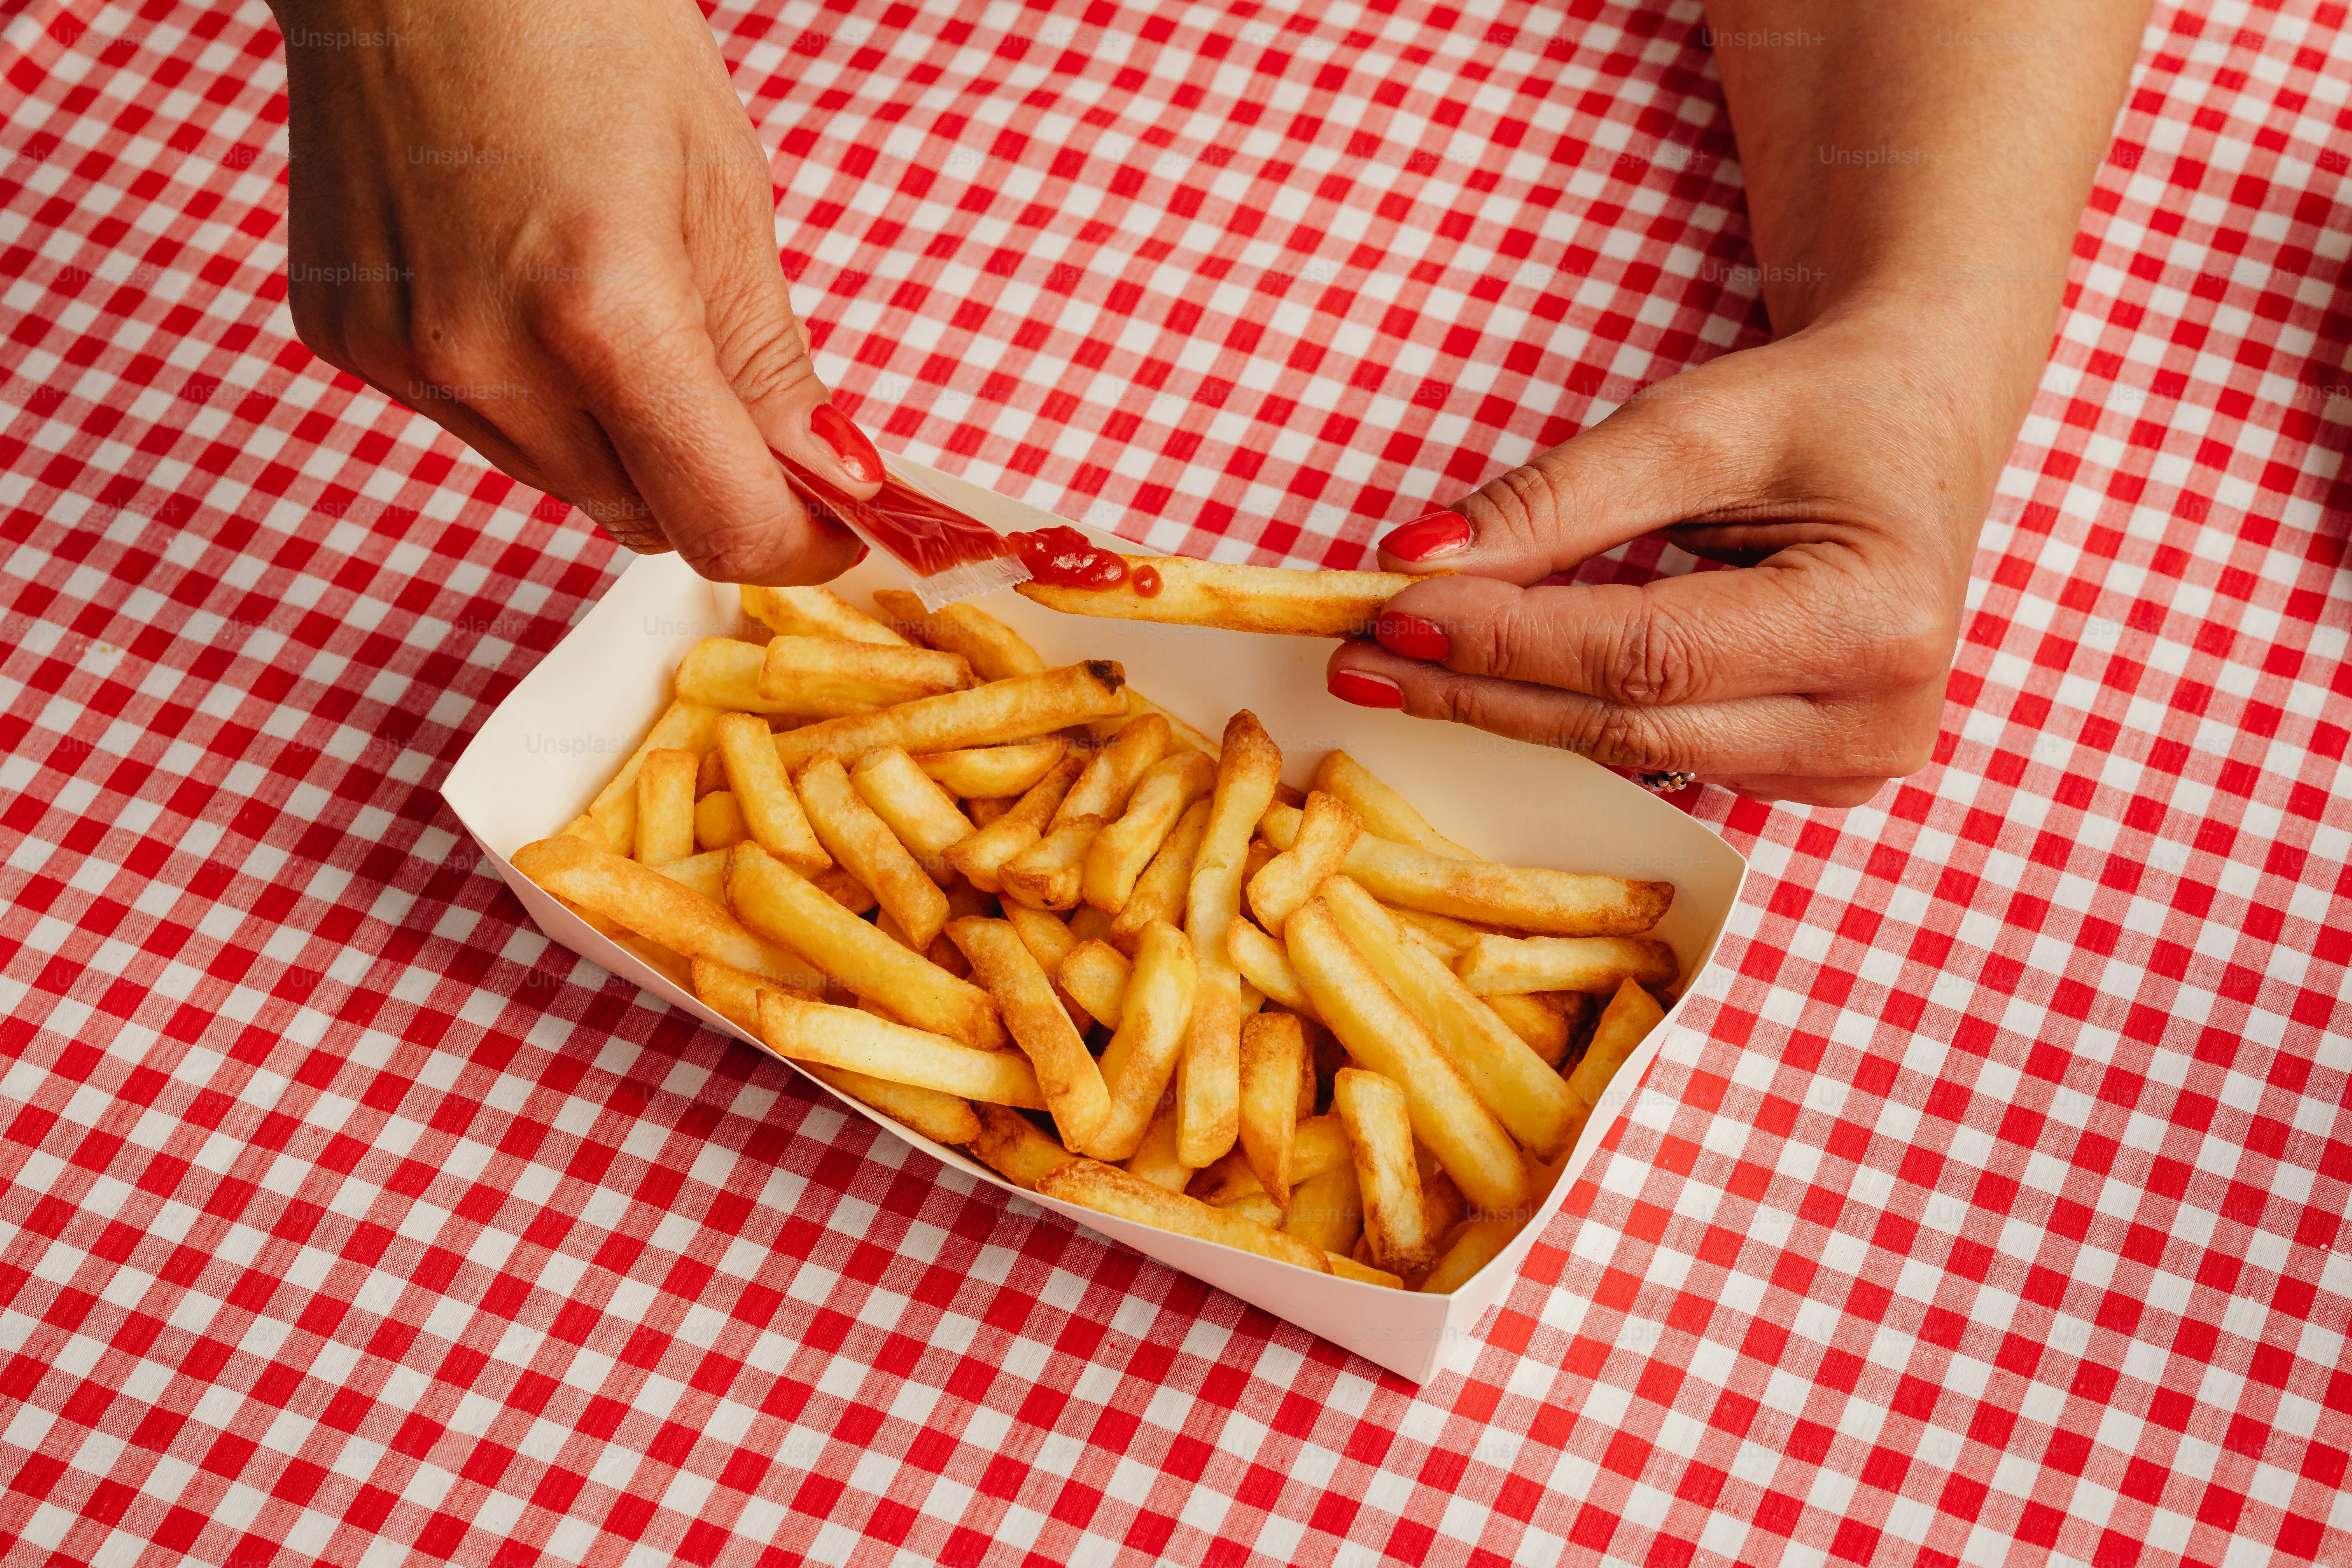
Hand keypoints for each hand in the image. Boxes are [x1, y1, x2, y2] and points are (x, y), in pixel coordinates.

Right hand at [272, 0, 877, 581]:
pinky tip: (521, 284)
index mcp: (602, 313)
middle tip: (738, 404)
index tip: (833, 527)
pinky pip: (477, 425)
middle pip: (642, 517)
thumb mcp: (723, 195)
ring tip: (611, 308)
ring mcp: (402, 355)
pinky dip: (527, 393)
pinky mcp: (346, 340)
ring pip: (561, 481)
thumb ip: (770, 365)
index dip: (798, 545)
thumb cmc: (584, 36)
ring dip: (616, 441)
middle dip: (708, 484)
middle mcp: (485, 357)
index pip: (721, 522)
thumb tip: (830, 482)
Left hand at [1326, 313, 2008, 807]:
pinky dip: (1577, 715)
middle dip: (1478, 688)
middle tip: (1356, 658)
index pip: (1644, 652)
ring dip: (1510, 709)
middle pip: (1630, 719)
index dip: (1505, 639)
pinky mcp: (1824, 778)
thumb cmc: (1817, 412)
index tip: (1387, 611)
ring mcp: (1857, 764)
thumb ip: (1553, 503)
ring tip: (1399, 665)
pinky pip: (1667, 755)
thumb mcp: (1689, 426)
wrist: (1920, 425)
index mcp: (1878, 619)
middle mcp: (1879, 716)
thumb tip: (1411, 563)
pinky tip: (1499, 682)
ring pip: (1636, 750)